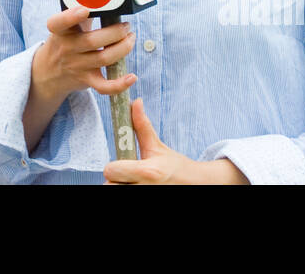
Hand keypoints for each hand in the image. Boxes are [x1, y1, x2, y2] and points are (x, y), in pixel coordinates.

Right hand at [32, 5, 136, 99]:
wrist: (48, 72)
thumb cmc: (64, 41)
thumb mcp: (65, 27)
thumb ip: (81, 14)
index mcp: (59, 31)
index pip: (59, 23)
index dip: (71, 16)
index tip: (85, 9)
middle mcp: (66, 49)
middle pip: (93, 41)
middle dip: (116, 32)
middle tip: (127, 26)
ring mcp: (76, 66)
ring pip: (104, 59)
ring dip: (123, 48)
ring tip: (131, 38)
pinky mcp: (86, 80)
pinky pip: (103, 87)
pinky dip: (119, 84)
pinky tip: (132, 77)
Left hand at [103, 99, 249, 183]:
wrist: (194, 184)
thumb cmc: (174, 166)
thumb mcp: (157, 146)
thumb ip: (142, 125)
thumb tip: (135, 102)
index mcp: (147, 172)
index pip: (111, 171)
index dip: (113, 167)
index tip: (120, 164)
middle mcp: (145, 188)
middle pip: (110, 185)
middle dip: (115, 179)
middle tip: (125, 175)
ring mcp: (146, 195)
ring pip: (116, 191)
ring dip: (121, 185)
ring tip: (131, 180)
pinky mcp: (146, 202)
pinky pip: (125, 196)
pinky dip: (128, 189)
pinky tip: (136, 184)